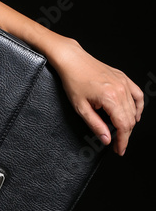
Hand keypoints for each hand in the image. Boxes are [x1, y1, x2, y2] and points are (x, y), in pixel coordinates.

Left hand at [50, 39, 143, 154]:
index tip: (120, 150)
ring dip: (130, 123)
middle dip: (125, 135)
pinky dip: (138, 106)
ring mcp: (124, 83)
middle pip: (130, 119)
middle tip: (118, 145)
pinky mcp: (123, 78)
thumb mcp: (80, 107)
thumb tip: (107, 139)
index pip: (123, 126)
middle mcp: (120, 90)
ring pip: (134, 109)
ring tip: (122, 132)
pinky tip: (134, 114)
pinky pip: (137, 95)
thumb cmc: (73, 81)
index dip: (123, 141)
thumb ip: (95, 125)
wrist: (72, 60)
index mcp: (110, 98)